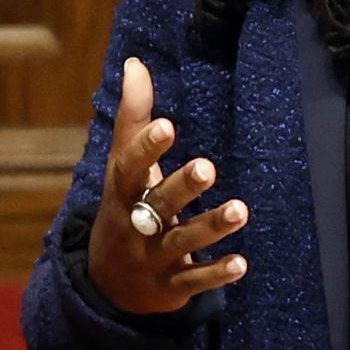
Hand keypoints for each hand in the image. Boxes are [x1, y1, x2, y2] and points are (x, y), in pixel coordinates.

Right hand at [87, 57, 248, 313]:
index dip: (146, 147)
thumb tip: (135, 63)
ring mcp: (154, 257)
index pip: (130, 167)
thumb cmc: (125, 205)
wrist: (108, 282)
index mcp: (123, 191)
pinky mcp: (173, 285)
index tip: (167, 125)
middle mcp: (136, 224)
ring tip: (240, 210)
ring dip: (210, 227)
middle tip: (208, 167)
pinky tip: (241, 263)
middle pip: (158, 203)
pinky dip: (216, 273)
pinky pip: (195, 280)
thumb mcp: (123, 166)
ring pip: (182, 242)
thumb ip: (134, 117)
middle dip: (182, 186)